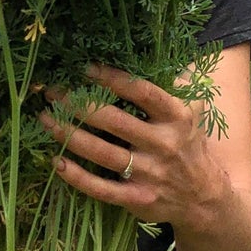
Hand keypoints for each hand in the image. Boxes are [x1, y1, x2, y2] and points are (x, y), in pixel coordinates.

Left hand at [38, 64, 230, 232]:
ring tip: (45, 120)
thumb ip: (178, 83)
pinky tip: (56, 161)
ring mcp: (150, 174)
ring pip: (102, 153)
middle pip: (114, 121)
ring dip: (70, 135)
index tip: (86, 69)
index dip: (113, 79)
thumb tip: (157, 51)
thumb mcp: (194, 111)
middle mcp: (164, 145)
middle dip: (79, 104)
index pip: (142, 93)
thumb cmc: (189, 145)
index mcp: (177, 118)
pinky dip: (77, 177)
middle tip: (53, 92)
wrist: (204, 199)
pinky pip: (101, 189)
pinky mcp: (138, 199)